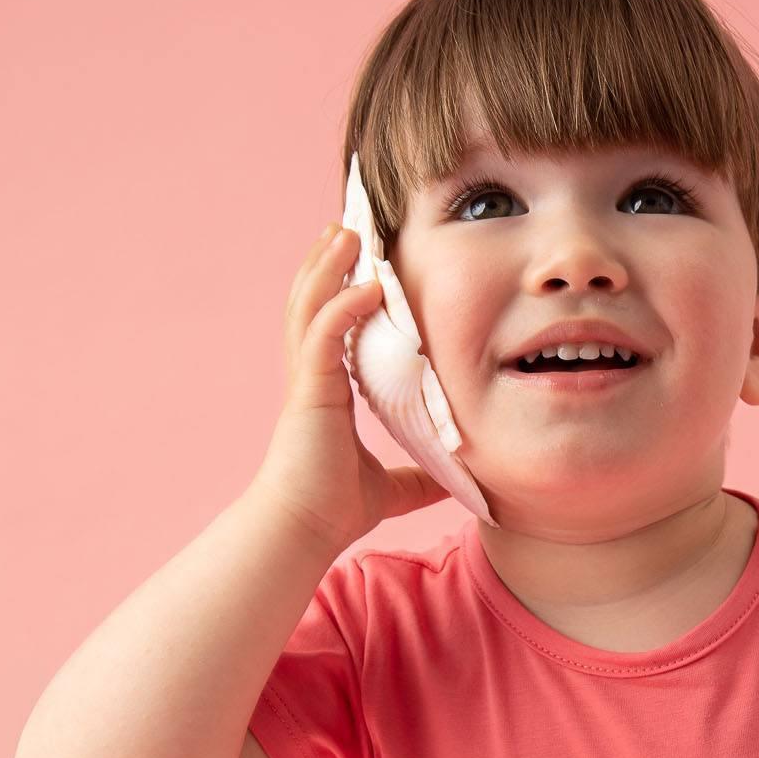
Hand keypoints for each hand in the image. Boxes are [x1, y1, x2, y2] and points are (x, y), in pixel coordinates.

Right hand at [253, 222, 449, 552]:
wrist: (303, 529)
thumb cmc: (335, 509)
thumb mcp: (394, 488)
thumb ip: (419, 478)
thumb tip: (455, 480)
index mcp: (327, 391)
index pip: (331, 328)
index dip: (341, 292)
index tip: (360, 265)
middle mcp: (312, 378)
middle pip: (313, 304)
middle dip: (328, 264)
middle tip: (346, 228)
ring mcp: (307, 381)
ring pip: (310, 308)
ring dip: (328, 268)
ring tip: (346, 233)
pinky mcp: (309, 392)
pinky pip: (322, 335)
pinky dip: (343, 307)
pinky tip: (365, 287)